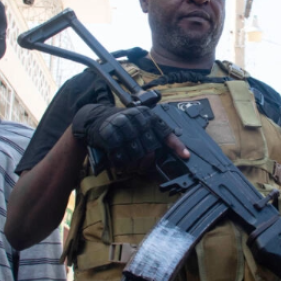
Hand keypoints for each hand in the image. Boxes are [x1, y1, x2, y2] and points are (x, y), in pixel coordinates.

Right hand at [72, 104, 188, 172]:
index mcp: (148, 116)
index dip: (176, 145)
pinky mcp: (110, 134)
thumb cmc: (121, 126)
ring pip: (136, 155)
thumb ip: (152, 138)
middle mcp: (137, 118)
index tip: (185, 156)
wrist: (95, 119)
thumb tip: (164, 156)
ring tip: (128, 163)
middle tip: (139, 164)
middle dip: (146, 161)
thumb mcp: (139, 126)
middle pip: (150, 149)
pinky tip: (117, 160)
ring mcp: (123, 125)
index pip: (166, 132)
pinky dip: (119, 163)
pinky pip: (120, 157)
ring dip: (132, 164)